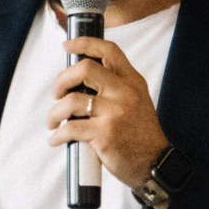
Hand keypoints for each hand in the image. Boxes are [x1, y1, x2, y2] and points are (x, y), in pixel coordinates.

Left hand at [48, 37, 165, 193]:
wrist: (154, 164)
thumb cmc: (140, 135)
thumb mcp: (136, 101)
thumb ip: (115, 87)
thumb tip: (78, 80)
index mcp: (132, 82)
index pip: (109, 51)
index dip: (84, 44)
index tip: (67, 46)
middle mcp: (125, 93)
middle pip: (84, 69)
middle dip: (62, 80)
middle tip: (57, 94)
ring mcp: (115, 113)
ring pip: (72, 101)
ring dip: (55, 113)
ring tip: (53, 122)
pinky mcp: (105, 135)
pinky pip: (71, 128)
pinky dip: (57, 135)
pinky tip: (56, 140)